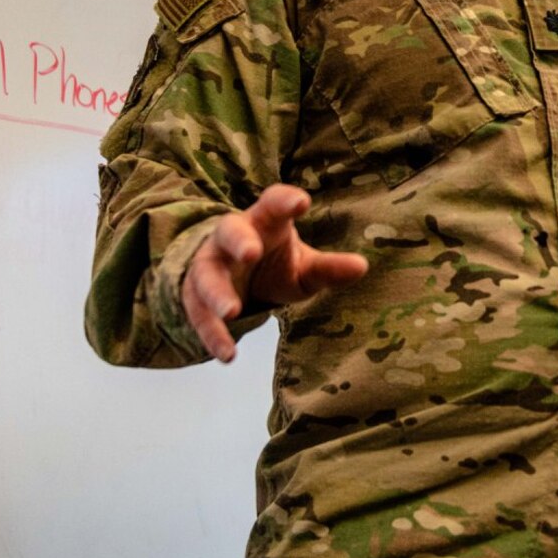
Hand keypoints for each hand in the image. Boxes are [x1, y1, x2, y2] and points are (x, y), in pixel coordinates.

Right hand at [181, 184, 368, 361]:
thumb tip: (362, 266)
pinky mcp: (195, 295)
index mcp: (264, 220)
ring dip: (217, 292)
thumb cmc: (275, 263)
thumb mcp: (303, 266)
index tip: (302, 203)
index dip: (285, 201)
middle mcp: (232, 237)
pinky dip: (212, 334)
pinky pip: (198, 313)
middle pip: (230, 232)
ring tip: (233, 312)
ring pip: (206, 274)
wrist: (233, 278)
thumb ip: (328, 268)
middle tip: (251, 252)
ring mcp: (210, 264)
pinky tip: (228, 355)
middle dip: (239, 241)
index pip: (273, 204)